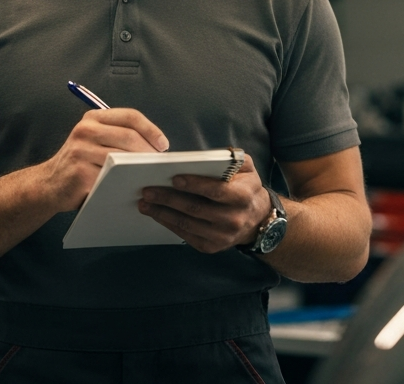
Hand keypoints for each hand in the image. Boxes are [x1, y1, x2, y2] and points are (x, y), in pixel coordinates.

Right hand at [42, 108, 168, 212]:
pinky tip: (131, 186)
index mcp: (93, 118)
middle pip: (128, 136)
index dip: (151, 129)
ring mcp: (81, 151)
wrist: (49, 184)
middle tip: (159, 164)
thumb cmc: (80, 162)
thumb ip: (117, 136)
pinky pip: (110, 177)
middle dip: (149, 151)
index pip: (129, 116)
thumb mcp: (93, 139)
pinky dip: (125, 182)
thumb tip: (154, 146)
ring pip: (122, 157)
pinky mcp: (80, 173)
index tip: (163, 144)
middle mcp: (85, 130)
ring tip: (149, 174)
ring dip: (140, 167)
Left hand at [137, 154, 272, 253]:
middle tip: (147, 191)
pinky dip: (169, 224)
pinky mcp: (211, 247)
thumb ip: (232, 158)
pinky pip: (186, 236)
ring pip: (187, 224)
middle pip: (196, 209)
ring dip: (163, 214)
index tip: (174, 178)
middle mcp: (232, 220)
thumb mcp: (247, 167)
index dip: (194, 185)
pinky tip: (156, 214)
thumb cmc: (246, 187)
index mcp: (242, 197)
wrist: (258, 219)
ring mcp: (222, 237)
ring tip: (145, 203)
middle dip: (169, 199)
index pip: (215, 191)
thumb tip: (208, 155)